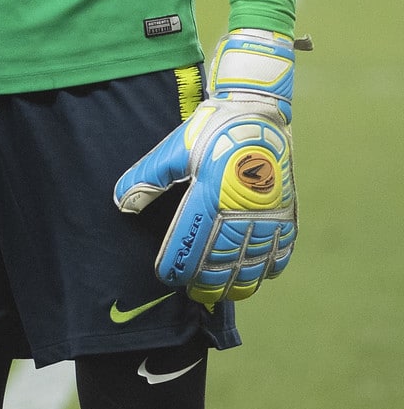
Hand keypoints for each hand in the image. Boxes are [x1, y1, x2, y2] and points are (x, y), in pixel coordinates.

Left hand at [114, 29, 297, 306]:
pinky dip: (271, 264)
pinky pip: (282, 246)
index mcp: (210, 197)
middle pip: (224, 260)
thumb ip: (147, 177)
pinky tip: (261, 274)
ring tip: (224, 293)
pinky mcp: (287, 209)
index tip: (168, 279)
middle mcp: (242, 211)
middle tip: (195, 295)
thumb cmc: (211, 129)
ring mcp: (268, 212)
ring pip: (254, 259)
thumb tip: (122, 204)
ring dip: (238, 280)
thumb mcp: (174, 149)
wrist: (258, 112)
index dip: (179, 265)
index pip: (192, 243)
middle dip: (208, 282)